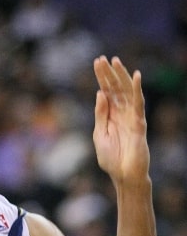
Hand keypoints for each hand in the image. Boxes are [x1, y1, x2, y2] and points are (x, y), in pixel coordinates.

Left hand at [93, 55, 149, 183]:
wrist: (123, 176)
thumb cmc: (111, 159)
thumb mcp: (99, 134)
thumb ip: (100, 114)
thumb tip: (100, 93)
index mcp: (111, 115)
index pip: (106, 91)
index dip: (102, 77)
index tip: (97, 62)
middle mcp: (121, 113)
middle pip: (116, 88)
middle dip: (109, 73)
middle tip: (103, 58)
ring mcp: (131, 117)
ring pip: (127, 92)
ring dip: (121, 76)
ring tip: (116, 62)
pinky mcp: (139, 123)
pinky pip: (139, 104)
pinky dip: (137, 90)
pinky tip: (136, 77)